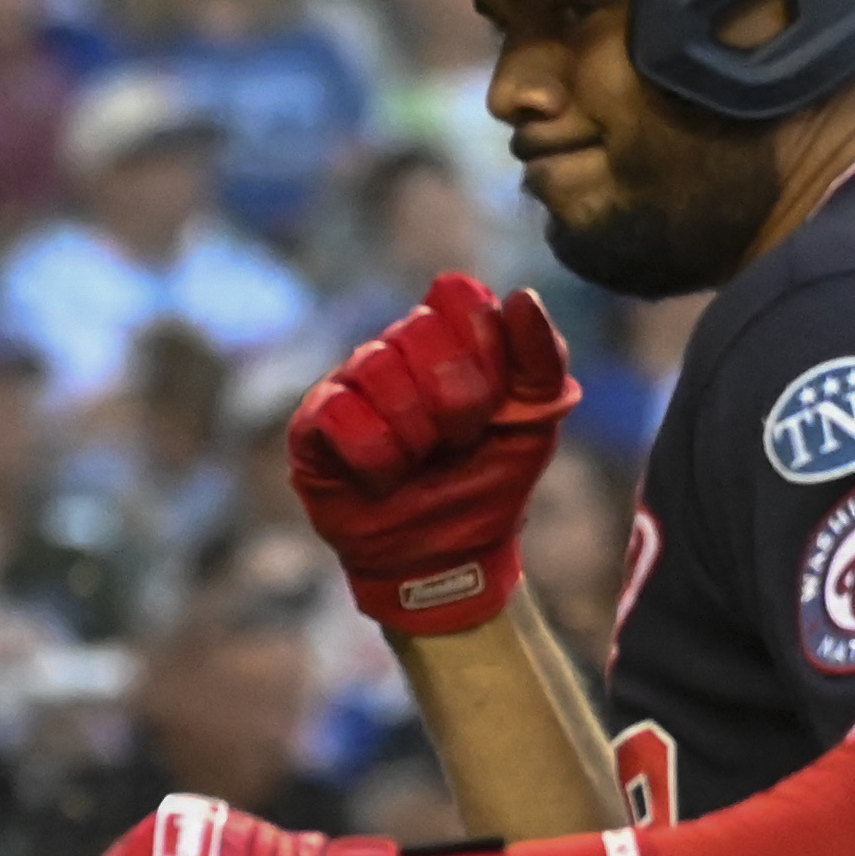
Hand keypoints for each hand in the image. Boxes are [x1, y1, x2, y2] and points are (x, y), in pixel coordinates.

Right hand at [289, 275, 581, 635]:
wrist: (449, 560)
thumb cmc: (488, 483)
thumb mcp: (536, 422)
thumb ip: (542, 357)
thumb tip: (520, 296)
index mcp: (449, 336)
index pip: (458, 295)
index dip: (482, 346)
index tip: (494, 399)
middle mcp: (395, 348)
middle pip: (420, 330)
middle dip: (455, 401)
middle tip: (457, 441)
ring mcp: (349, 383)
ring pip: (378, 370)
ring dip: (416, 435)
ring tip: (418, 464)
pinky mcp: (311, 425)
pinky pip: (341, 414)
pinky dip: (376, 458)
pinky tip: (382, 478)